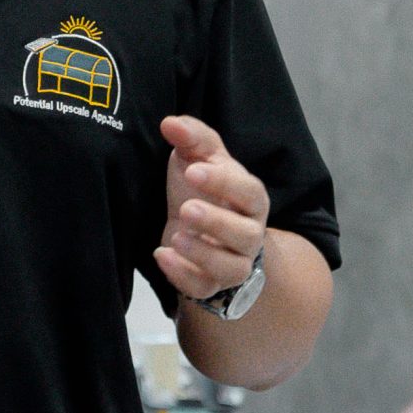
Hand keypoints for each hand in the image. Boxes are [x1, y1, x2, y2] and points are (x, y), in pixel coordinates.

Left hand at [155, 115, 267, 302]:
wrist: (196, 227)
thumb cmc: (200, 187)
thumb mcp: (198, 156)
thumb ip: (190, 137)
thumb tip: (169, 123)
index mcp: (250, 198)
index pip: (247, 191)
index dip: (224, 182)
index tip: (193, 170)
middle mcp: (249, 233)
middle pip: (245, 235)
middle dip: (216, 222)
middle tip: (186, 208)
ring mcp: (233, 262)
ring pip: (232, 268)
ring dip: (203, 254)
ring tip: (175, 236)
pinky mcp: (211, 285)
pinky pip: (204, 289)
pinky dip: (183, 276)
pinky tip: (162, 255)